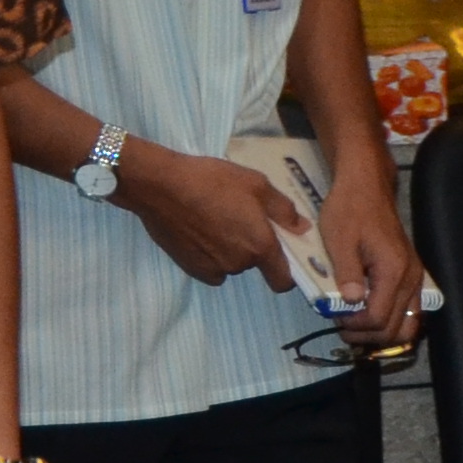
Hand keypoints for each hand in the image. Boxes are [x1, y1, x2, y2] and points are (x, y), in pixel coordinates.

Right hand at [114, 144, 312, 289]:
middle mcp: (237, 264)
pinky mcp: (189, 267)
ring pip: (231, 265)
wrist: (160, 186)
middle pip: (254, 265)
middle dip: (253, 248)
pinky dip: (210, 255)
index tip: (284, 259)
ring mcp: (211, 268)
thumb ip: (283, 210)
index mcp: (260, 246)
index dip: (287, 274)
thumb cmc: (213, 181)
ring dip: (230, 250)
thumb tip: (302, 228)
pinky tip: (201, 232)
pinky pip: (211, 267)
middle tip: (241, 220)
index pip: (282, 281)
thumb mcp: (257, 185)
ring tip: (217, 222)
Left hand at [316, 165, 426, 346]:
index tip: (333, 317)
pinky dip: (391, 321)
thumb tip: (349, 303)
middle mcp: (412, 279)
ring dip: (382, 333)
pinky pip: (409, 312)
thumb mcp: (339, 240)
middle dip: (368, 336)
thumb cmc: (349, 211)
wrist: (367, 188)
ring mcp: (415, 279)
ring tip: (355, 324)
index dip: (354, 326)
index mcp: (394, 271)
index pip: (379, 318)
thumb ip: (346, 273)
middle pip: (399, 329)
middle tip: (341, 326)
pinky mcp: (411, 277)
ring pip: (410, 325)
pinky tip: (368, 314)